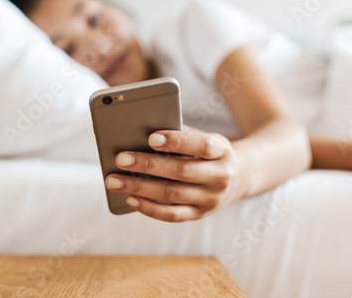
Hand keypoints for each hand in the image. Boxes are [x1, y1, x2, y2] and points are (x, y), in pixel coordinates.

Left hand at [105, 126, 241, 221]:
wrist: (238, 177)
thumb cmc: (209, 152)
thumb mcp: (205, 138)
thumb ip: (181, 136)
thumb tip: (141, 136)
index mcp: (223, 151)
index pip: (202, 145)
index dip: (176, 142)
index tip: (151, 138)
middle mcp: (220, 177)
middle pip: (182, 171)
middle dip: (148, 165)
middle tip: (120, 159)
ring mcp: (211, 199)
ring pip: (172, 194)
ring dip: (139, 188)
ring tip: (114, 181)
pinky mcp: (200, 214)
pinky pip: (172, 215)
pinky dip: (149, 208)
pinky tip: (130, 199)